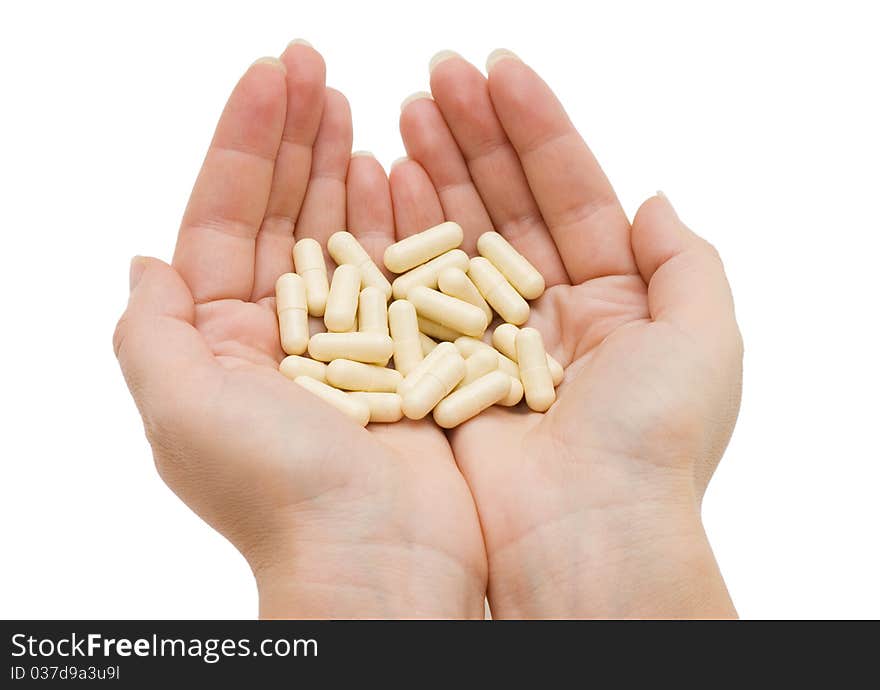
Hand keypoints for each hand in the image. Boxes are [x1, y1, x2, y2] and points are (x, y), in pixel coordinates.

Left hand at [113, 44, 485, 618]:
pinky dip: (398, 220)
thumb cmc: (277, 491)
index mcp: (219, 341)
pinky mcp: (404, 353)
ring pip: (341, 234)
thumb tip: (143, 258)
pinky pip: (398, 273)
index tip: (274, 74)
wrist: (379, 560)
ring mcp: (346, 341)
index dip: (246, 143)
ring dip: (344, 167)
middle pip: (284, 214)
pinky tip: (398, 171)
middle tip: (315, 64)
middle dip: (296, 138)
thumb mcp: (181, 408)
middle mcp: (278, 336)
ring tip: (352, 104)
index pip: (225, 218)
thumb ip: (150, 329)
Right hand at [393, 50, 741, 617]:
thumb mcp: (702, 337)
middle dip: (475, 135)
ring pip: (459, 236)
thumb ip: (685, 260)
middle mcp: (549, 311)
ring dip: (435, 170)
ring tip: (406, 109)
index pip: (569, 192)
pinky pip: (418, 288)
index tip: (497, 70)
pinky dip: (401, 235)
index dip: (536, 128)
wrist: (581, 535)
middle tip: (437, 75)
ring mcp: (489, 336)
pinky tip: (382, 180)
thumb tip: (652, 196)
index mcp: (614, 298)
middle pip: (508, 202)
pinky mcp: (441, 365)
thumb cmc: (650, 440)